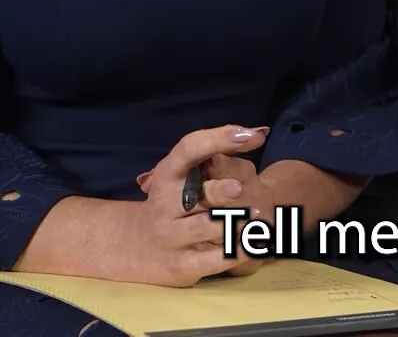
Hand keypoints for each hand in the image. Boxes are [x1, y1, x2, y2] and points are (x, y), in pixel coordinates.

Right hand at [103, 124, 272, 286]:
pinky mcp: (182, 264)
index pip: (189, 148)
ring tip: (258, 217)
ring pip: (210, 227)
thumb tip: (259, 133)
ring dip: (238, 222)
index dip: (218, 138)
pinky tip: (254, 244)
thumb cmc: (174, 203)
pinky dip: (239, 250)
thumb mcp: (183, 177)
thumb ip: (216, 158)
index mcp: (168, 174)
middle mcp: (165, 203)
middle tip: (240, 189)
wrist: (138, 247)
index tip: (249, 135)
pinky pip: (216, 258)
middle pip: (200, 193)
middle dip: (221, 191)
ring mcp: (171, 236)